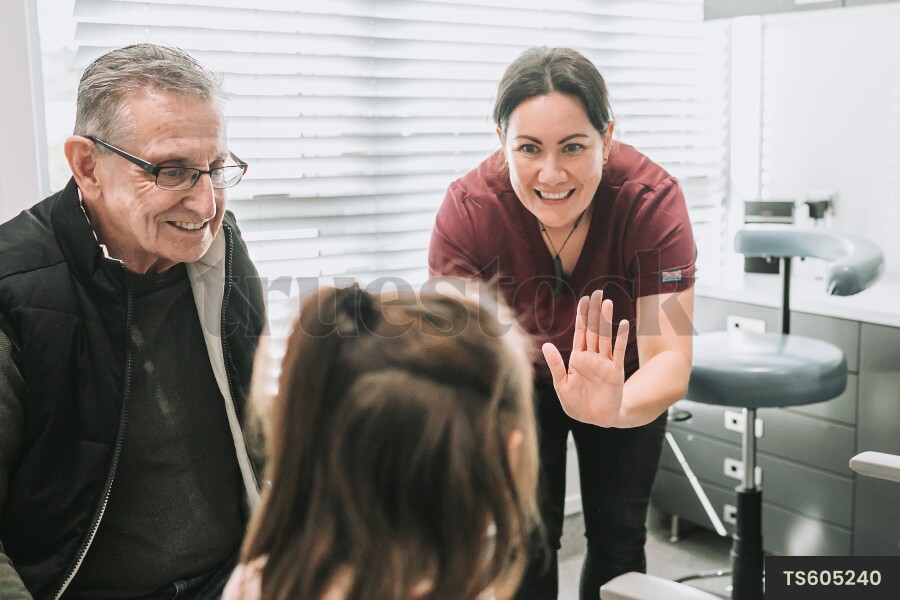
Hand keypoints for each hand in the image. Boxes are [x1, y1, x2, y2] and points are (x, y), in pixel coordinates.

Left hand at [541, 290, 629, 425]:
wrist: (595, 420)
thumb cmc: (577, 404)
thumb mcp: (562, 385)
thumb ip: (556, 365)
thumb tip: (546, 345)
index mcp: (577, 359)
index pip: (580, 332)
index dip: (582, 316)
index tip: (584, 299)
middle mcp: (592, 357)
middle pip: (593, 330)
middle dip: (594, 311)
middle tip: (597, 292)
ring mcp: (604, 363)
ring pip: (604, 337)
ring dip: (606, 320)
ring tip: (607, 303)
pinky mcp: (615, 372)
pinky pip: (617, 352)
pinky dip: (620, 338)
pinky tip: (623, 324)